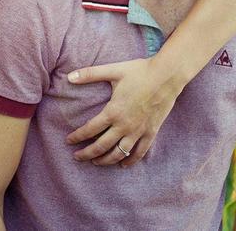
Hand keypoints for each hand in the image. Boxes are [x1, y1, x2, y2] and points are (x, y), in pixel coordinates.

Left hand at [66, 57, 182, 166]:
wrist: (166, 75)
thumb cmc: (139, 71)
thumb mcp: (113, 70)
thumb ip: (90, 74)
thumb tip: (69, 76)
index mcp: (113, 111)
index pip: (90, 129)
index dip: (77, 136)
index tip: (68, 140)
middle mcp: (124, 125)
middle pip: (101, 146)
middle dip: (87, 154)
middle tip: (77, 157)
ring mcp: (138, 131)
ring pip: (118, 153)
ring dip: (105, 160)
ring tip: (96, 162)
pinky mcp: (151, 132)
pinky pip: (139, 152)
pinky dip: (130, 160)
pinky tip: (123, 164)